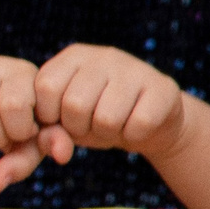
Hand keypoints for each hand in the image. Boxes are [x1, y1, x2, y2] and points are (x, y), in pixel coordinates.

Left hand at [34, 43, 187, 159]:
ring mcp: (136, 68)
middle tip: (90, 124)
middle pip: (74, 104)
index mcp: (74, 56)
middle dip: (79, 128)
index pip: (45, 86)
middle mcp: (104, 55)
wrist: (147, 122)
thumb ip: (48, 133)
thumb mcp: (64, 121)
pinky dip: (133, 135)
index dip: (49, 114)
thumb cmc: (94, 118)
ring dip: (107, 133)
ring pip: (107, 118)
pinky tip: (135, 125)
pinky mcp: (164, 87)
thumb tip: (60, 153)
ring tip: (113, 124)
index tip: (61, 119)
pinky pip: (139, 124)